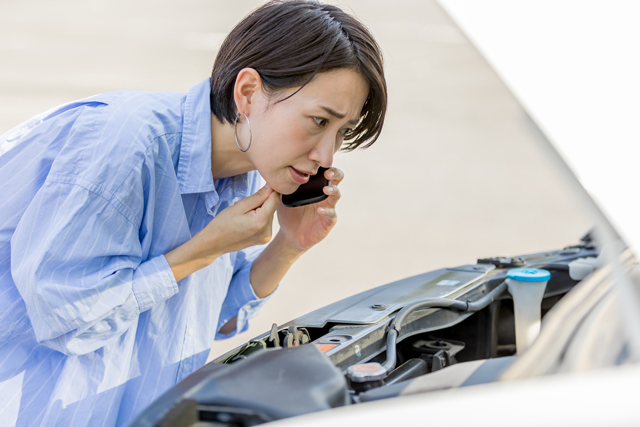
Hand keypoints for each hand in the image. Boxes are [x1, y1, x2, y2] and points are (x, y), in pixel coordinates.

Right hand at [165, 184, 279, 281]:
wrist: (214, 243)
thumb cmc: (222, 224)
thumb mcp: (239, 206)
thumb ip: (258, 196)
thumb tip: (272, 186)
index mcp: (261, 222)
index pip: (275, 200)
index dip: (272, 189)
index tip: (264, 184)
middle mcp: (267, 231)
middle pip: (272, 207)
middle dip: (261, 201)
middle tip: (243, 202)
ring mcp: (266, 237)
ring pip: (269, 214)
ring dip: (259, 209)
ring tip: (242, 213)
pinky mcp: (264, 239)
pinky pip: (266, 222)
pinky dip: (259, 217)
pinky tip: (246, 220)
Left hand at [276, 167, 342, 251]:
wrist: (290, 234)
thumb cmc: (288, 212)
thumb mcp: (283, 197)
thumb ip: (282, 185)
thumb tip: (273, 171)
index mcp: (315, 186)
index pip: (324, 170)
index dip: (325, 164)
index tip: (319, 160)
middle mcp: (324, 194)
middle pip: (337, 179)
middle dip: (335, 173)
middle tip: (328, 172)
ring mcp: (328, 207)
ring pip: (337, 194)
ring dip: (333, 190)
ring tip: (326, 189)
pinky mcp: (328, 221)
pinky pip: (332, 214)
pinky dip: (327, 211)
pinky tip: (320, 210)